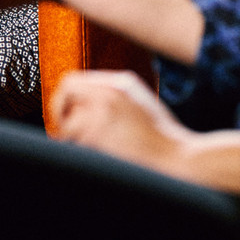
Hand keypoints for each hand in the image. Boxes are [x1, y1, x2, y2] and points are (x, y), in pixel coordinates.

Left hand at [50, 69, 189, 173]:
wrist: (178, 159)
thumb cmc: (162, 140)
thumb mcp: (141, 105)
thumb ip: (114, 97)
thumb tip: (80, 106)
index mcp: (122, 83)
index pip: (73, 81)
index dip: (64, 99)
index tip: (65, 115)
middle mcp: (110, 92)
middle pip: (64, 95)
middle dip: (61, 116)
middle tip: (68, 133)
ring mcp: (103, 112)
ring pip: (68, 126)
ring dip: (77, 141)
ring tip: (102, 151)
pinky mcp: (99, 133)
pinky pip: (76, 145)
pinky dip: (85, 154)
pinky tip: (108, 158)